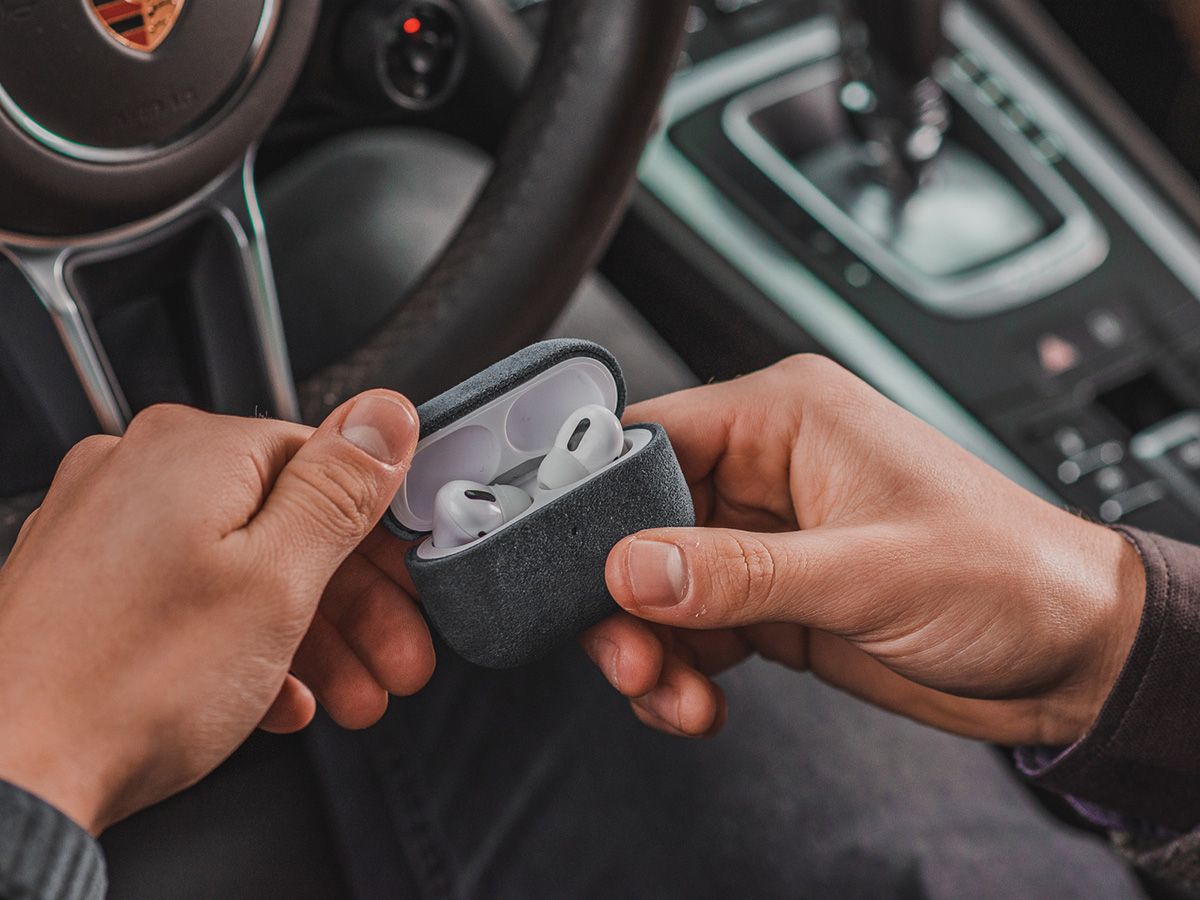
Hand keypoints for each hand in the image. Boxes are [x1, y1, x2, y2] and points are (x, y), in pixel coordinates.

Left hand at [0, 391, 432, 832]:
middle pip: (288, 522)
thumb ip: (342, 488)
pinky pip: (191, 599)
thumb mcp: (278, 579)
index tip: (409, 585)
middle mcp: (140, 472)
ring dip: (309, 634)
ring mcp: (105, 528)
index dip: (382, 535)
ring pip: (242, 567)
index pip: (328, 464)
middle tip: (394, 656)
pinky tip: (272, 695)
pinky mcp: (85, 584)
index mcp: (193, 450)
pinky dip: (242, 644)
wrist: (9, 777)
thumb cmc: (129, 684)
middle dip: (355, 603)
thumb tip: (387, 415)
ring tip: (348, 692)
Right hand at [580, 356, 1145, 746]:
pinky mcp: (773, 596)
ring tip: (671, 692)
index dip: (598, 498)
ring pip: (658, 583)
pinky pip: (694, 627)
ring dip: (651, 645)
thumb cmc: (1008, 575)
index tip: (571, 563)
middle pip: (641, 520)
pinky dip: (682, 669)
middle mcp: (768, 469)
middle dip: (623, 594)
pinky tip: (698, 700)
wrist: (1072, 653)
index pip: (653, 435)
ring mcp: (767, 537)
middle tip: (628, 652)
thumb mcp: (869, 573)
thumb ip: (740, 573)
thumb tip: (634, 567)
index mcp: (789, 418)